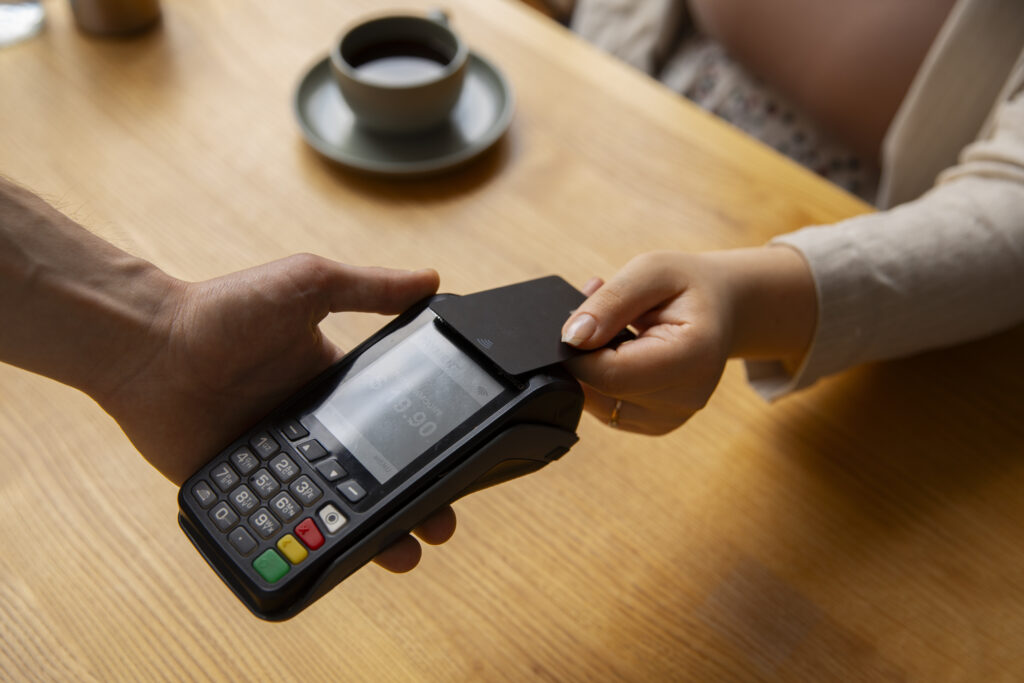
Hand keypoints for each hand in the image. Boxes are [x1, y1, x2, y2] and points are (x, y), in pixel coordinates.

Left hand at [98, 254, 452, 571]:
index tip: (461, 468)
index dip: (426, 450)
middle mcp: (311, 429)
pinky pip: (280, 520)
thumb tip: (433, 279)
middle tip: (439, 526)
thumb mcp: (307, 284)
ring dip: (370, 534)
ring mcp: (278, 461)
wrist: (147, 346)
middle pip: (371, 476)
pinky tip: (338, 554)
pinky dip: (307, 539)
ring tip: (401, 553)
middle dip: (412, 504)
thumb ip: (369, 288)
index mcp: (333, 386)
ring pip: (333, 508)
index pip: (391, 425)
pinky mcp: (243, 487)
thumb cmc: (224, 309)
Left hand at [561, 248, 815, 433]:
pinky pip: (608, 410)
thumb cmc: (690, 286)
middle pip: (603, 394)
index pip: (611, 375)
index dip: (578, 353)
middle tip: (597, 319)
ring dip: (592, 371)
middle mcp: (688, 397)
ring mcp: (673, 417)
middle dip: (585, 358)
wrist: (723, 307)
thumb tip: (573, 338)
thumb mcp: (650, 271)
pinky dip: (602, 384)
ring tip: (613, 333)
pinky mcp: (658, 424)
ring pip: (599, 406)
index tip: (575, 324)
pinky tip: (619, 354)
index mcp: (693, 357)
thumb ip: (610, 302)